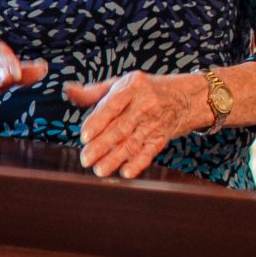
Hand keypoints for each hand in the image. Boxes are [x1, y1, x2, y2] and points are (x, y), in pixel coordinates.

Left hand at [66, 70, 205, 178]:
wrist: (187, 98)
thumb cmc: (144, 90)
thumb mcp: (121, 84)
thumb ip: (93, 92)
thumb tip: (69, 90)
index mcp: (132, 88)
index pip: (112, 105)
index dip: (98, 121)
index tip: (85, 136)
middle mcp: (145, 105)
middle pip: (121, 127)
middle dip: (102, 145)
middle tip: (86, 159)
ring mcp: (155, 123)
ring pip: (133, 142)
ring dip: (115, 158)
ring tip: (99, 170)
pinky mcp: (162, 138)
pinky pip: (150, 151)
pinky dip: (139, 163)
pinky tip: (126, 172)